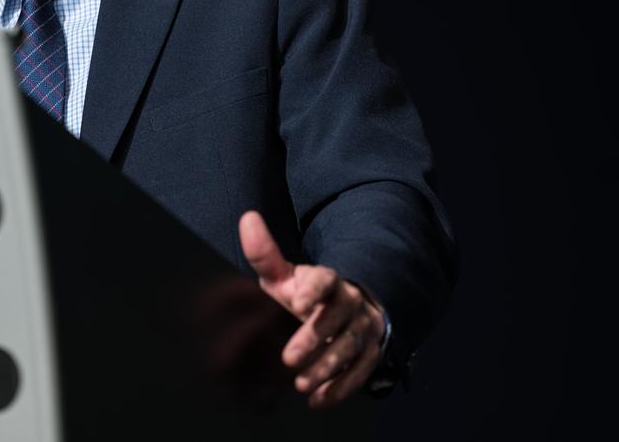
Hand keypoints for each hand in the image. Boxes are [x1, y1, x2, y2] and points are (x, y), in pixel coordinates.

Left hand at [239, 210, 384, 407]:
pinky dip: (342, 387)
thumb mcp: (284, 276)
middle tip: (289, 358)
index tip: (298, 302)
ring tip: (301, 384)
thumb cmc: (304, 294)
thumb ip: (266, 254)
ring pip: (351, 346)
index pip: (325, 279)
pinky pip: (362, 370)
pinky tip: (319, 400)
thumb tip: (247, 218)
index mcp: (328, 280)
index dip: (314, 289)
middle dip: (315, 337)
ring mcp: (364, 328)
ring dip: (327, 367)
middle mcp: (350, 302)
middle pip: (338, 318)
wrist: (345, 310)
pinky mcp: (371, 352)